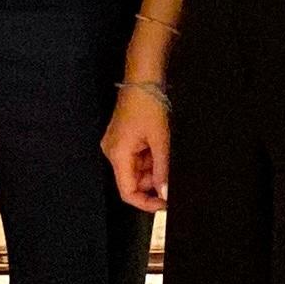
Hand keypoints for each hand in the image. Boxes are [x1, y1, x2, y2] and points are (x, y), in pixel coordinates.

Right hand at [101, 86, 168, 213]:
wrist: (143, 79)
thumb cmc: (149, 105)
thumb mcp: (160, 140)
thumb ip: (162, 169)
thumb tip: (165, 193)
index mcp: (117, 154)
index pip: (127, 191)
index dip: (145, 203)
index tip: (165, 204)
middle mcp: (112, 152)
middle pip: (132, 181)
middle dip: (153, 182)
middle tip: (172, 175)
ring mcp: (117, 145)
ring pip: (137, 170)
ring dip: (154, 169)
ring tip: (167, 154)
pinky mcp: (123, 139)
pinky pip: (137, 158)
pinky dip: (151, 158)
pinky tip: (161, 147)